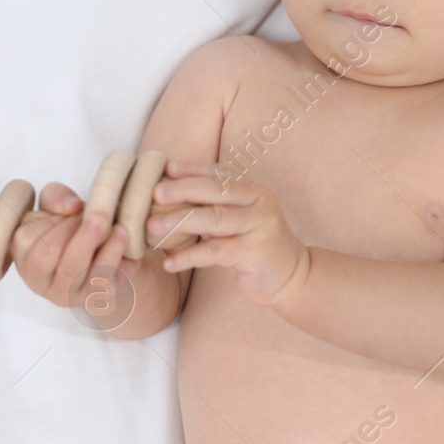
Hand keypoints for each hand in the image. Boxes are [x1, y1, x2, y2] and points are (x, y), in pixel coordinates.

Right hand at [11, 181, 134, 313]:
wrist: (111, 256)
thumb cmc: (76, 231)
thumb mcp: (59, 208)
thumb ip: (55, 198)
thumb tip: (71, 206)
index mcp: (24, 257)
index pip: (23, 240)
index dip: (47, 221)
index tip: (68, 213)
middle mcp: (40, 281)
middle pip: (43, 257)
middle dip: (67, 229)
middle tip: (88, 215)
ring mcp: (67, 293)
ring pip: (71, 268)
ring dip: (87, 238)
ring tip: (104, 219)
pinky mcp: (95, 297)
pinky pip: (101, 276)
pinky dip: (112, 250)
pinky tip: (120, 232)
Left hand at [150, 160, 309, 308]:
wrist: (291, 276)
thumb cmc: (255, 245)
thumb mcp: (239, 220)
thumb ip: (214, 207)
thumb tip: (170, 196)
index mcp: (253, 191)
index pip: (220, 174)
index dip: (193, 169)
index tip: (167, 168)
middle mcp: (259, 203)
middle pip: (216, 191)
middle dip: (183, 190)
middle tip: (154, 193)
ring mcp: (259, 227)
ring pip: (214, 219)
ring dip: (180, 222)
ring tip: (152, 227)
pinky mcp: (255, 253)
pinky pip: (215, 252)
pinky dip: (189, 256)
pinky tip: (169, 263)